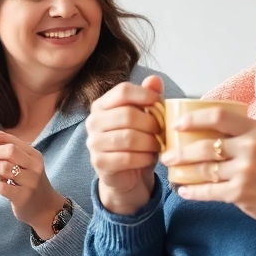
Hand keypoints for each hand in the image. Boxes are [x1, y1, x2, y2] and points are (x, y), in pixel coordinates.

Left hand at [0, 132, 65, 238]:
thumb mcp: (28, 166)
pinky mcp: (23, 197)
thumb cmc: (31, 185)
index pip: (14, 141)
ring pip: (4, 167)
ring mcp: (30, 182)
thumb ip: (15, 154)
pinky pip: (2, 187)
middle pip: (10, 151)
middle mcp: (35, 167)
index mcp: (35, 156)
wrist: (46, 209)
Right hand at [85, 76, 164, 214]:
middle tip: (162, 131)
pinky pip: (127, 157)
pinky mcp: (99, 162)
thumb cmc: (137, 143)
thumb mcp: (145, 118)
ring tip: (158, 145)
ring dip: (149, 142)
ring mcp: (93, 142)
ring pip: (128, 137)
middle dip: (151, 123)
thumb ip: (149, 98)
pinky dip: (144, 158)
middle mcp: (93, 121)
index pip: (123, 91)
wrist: (127, 175)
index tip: (160, 103)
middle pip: (127, 114)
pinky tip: (150, 158)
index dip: (145, 94)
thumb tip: (154, 79)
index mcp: (102, 105)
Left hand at [162, 107, 255, 228]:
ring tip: (172, 170)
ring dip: (183, 170)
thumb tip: (210, 123)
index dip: (194, 119)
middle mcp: (251, 148)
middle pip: (205, 145)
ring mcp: (246, 171)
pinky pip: (208, 191)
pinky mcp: (241, 193)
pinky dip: (192, 191)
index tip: (177, 125)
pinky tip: (183, 190)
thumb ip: (244, 132)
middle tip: (166, 154)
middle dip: (180, 151)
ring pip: (204, 168)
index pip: (219, 116)